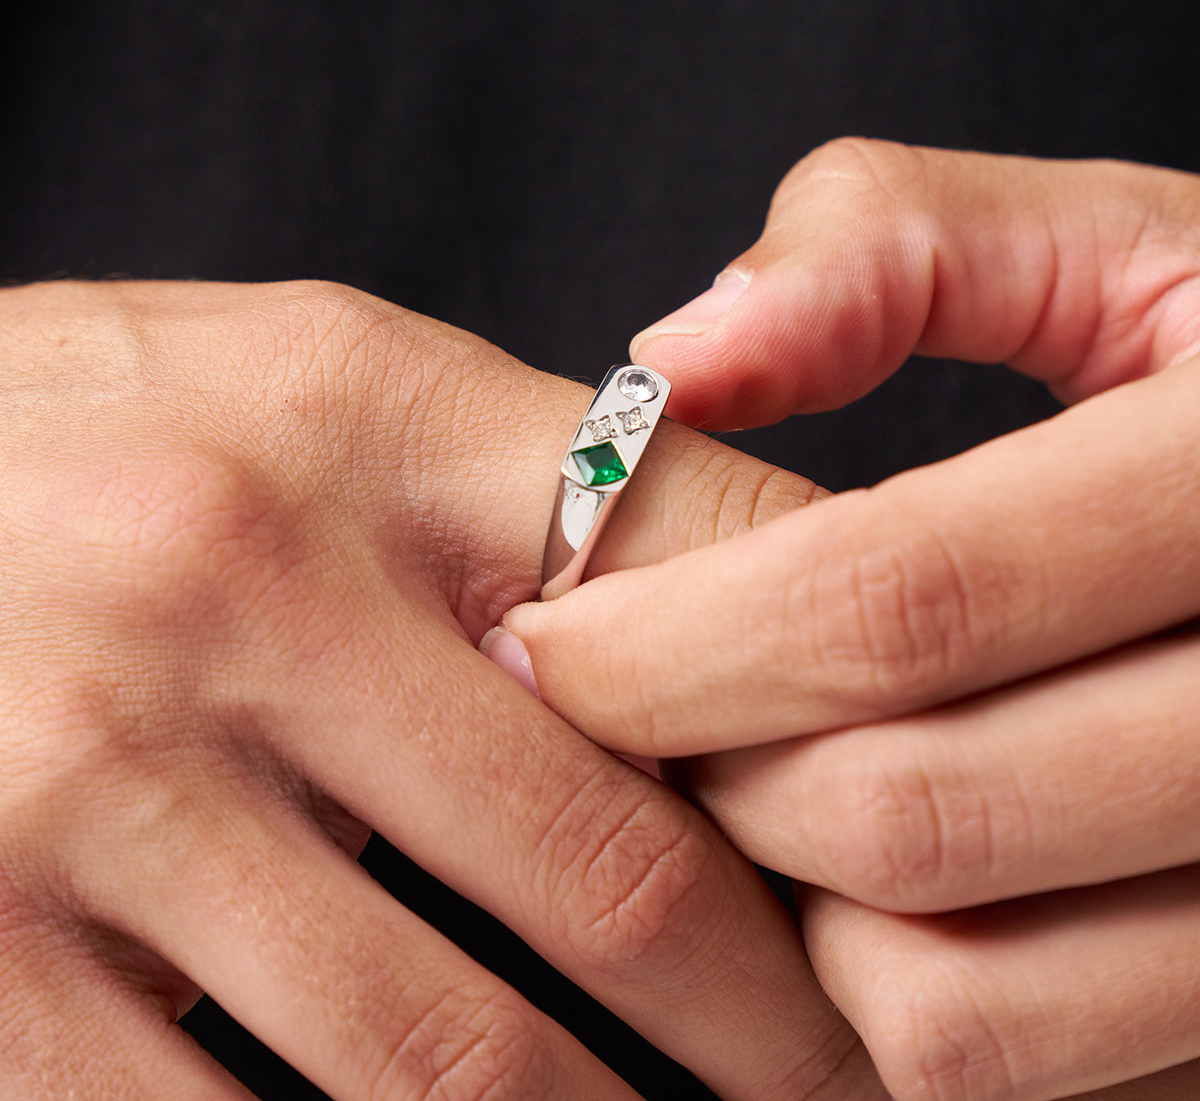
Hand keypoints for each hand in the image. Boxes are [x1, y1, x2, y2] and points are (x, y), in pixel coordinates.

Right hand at [0, 280, 879, 1098]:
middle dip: (772, 1026)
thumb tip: (766, 616)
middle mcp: (234, 580)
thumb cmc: (129, 432)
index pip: (706, 578)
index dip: (844, 748)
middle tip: (865, 1087)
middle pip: (610, 872)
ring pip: (445, 1060)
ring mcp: (84, 778)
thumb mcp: (336, 391)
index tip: (911, 874)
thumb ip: (537, 492)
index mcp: (367, 420)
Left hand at [502, 141, 1199, 1100]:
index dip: (676, 636)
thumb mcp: (1107, 246)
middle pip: (907, 818)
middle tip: (629, 712)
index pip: (898, 599)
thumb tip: (673, 362)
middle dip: (706, 778)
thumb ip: (893, 246)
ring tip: (752, 786)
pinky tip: (868, 877)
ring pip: (958, 1006)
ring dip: (790, 915)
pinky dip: (897, 1000)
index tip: (544, 637)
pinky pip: (1026, 1078)